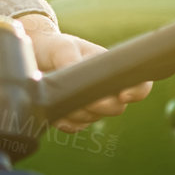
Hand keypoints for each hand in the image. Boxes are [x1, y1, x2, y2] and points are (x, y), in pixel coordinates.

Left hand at [16, 13, 152, 133]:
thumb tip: (76, 73)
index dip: (137, 92)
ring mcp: (91, 105)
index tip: (123, 94)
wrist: (35, 56)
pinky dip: (67, 123)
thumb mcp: (63, 47)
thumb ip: (71, 59)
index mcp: (111, 70)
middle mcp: (105, 90)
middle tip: (83, 98)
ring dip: (78, 113)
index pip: (139, 85)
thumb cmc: (55, 46)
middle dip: (100, 106)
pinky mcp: (73, 115)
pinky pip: (76, 127)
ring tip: (61, 98)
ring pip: (93, 119)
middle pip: (116, 108)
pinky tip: (57, 115)